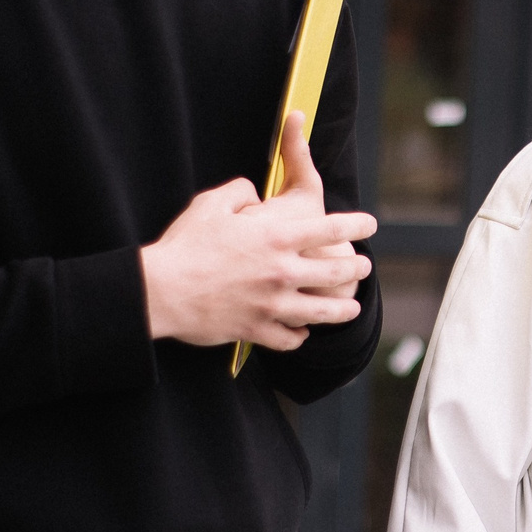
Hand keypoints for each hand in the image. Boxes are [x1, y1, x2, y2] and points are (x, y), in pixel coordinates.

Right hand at [140, 112, 377, 347]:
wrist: (162, 290)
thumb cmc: (185, 244)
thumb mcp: (212, 203)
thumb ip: (241, 192)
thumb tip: (255, 194)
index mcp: (276, 237)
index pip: (330, 229)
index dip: (355, 225)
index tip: (369, 224)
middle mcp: (282, 272)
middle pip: (335, 273)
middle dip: (354, 269)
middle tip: (363, 266)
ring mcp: (272, 305)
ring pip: (321, 313)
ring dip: (341, 310)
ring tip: (351, 308)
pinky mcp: (256, 330)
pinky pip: (289, 339)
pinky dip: (299, 336)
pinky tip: (303, 333)